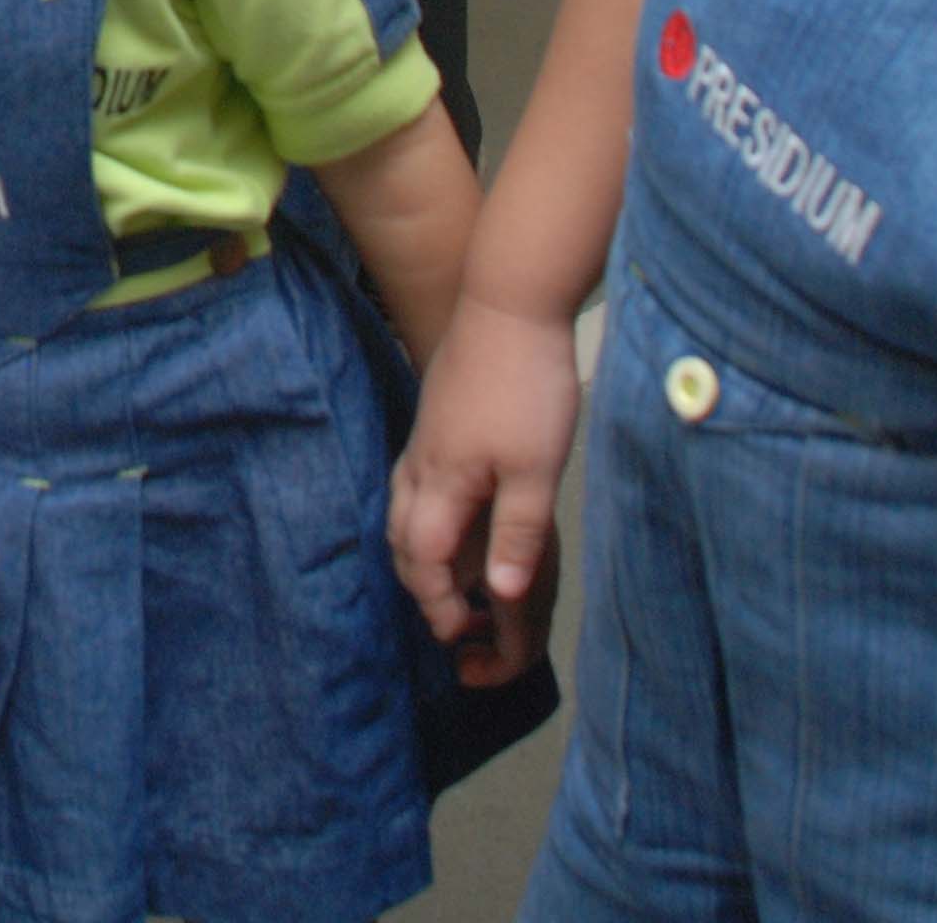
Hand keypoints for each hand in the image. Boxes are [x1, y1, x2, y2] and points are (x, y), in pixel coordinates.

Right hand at [389, 294, 581, 688]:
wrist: (510, 303)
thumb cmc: (526, 384)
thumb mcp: (536, 470)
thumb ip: (518, 534)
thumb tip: (504, 597)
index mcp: (442, 482)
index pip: (422, 559)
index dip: (437, 601)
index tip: (459, 633)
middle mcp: (422, 464)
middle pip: (400, 537)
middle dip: (419, 582)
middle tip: (451, 613)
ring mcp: (425, 437)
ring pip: (402, 506)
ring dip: (417, 548)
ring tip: (447, 572)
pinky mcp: (437, 417)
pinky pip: (414, 480)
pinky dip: (424, 513)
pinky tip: (450, 509)